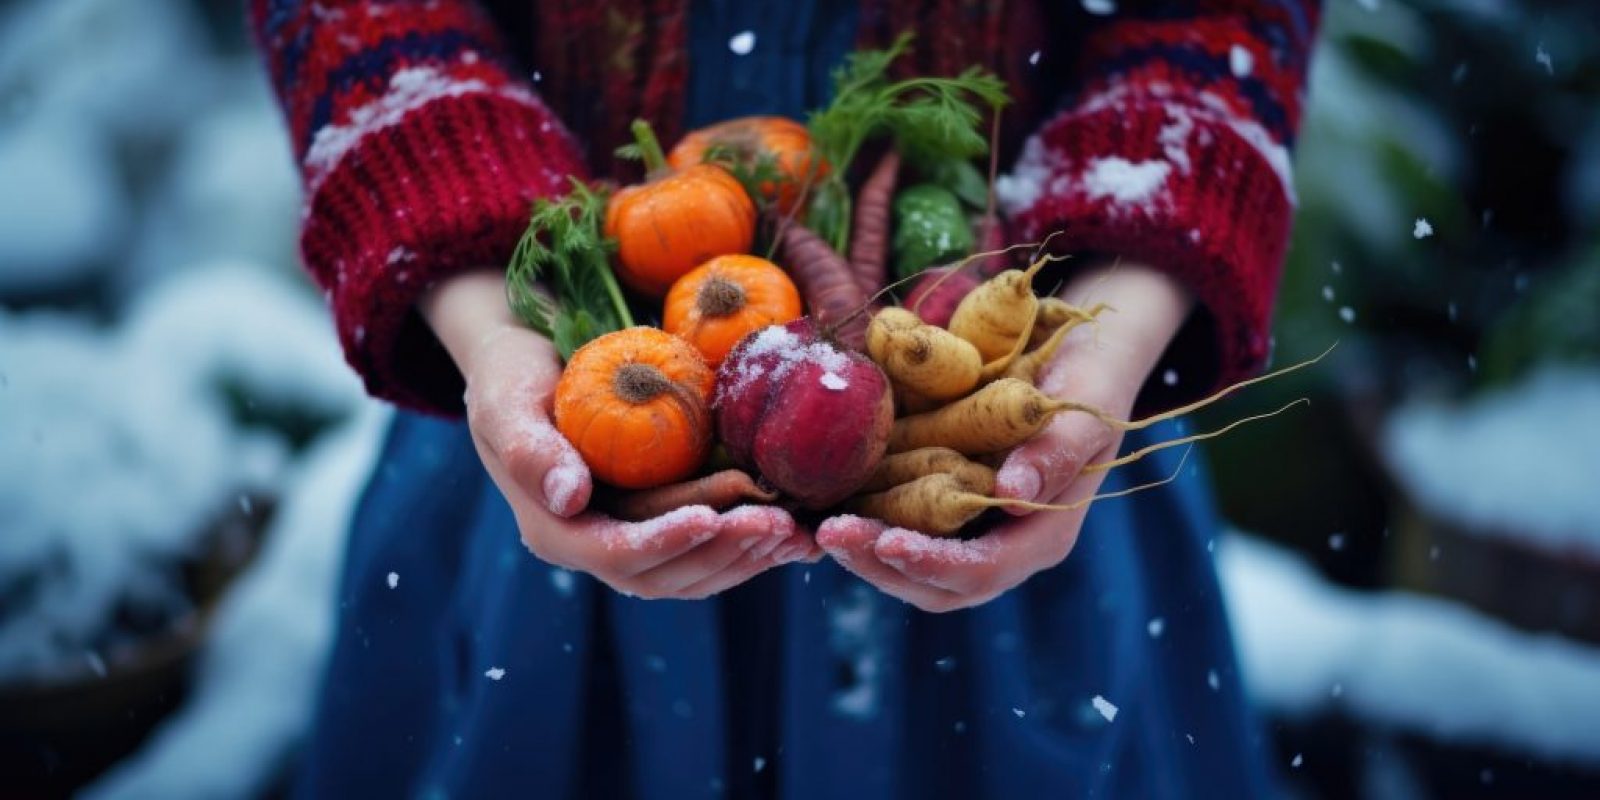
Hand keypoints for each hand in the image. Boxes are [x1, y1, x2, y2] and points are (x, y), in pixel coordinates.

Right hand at [422, 270, 818, 598]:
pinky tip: (799, 534)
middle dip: (724, 551)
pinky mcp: (661, 524)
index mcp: (556, 529)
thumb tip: (570, 498)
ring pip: (696, 572)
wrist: (527, 366)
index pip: (617, 554)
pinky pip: (711, 550)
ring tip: (797, 532)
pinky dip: (754, 546)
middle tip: (777, 523)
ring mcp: (631, 539)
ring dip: (748, 556)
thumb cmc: (512, 376)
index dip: (666, 542)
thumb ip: (532, 450)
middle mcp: (595, 546)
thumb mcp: (507, 401)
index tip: (711, 517)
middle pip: (666, 574)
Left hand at [817, 262, 1193, 611]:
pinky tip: (824, 500)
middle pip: (937, 584)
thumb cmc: (1089, 376)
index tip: (886, 541)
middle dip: (880, 565)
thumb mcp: (1083, 408)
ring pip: (910, 564)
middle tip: (829, 533)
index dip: (933, 564)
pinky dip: (862, 520)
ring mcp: (970, 525)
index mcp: (1041, 534)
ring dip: (862, 551)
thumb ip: (1056, 452)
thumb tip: (1015, 494)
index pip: (983, 570)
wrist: (1080, 350)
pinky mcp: (941, 501)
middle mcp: (1002, 541)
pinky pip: (899, 525)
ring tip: (819, 524)